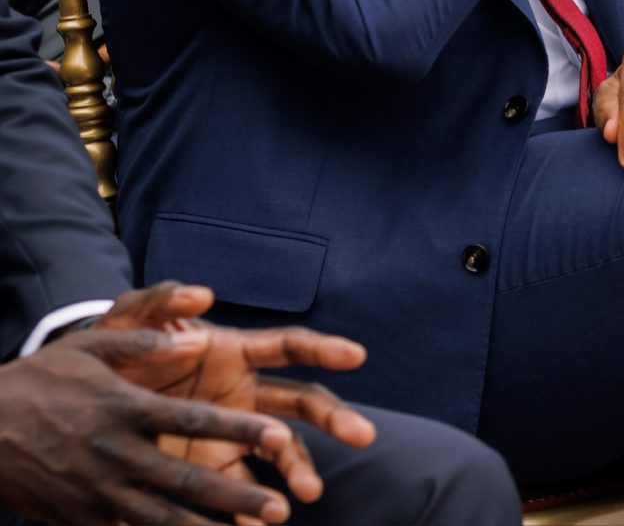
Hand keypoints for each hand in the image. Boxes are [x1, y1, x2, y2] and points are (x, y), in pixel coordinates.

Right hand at [0, 325, 300, 525]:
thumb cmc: (42, 380)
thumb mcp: (91, 348)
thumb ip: (146, 343)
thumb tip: (199, 337)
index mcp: (127, 408)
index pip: (195, 421)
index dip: (240, 429)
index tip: (280, 435)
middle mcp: (119, 454)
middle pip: (188, 481)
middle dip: (238, 497)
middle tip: (282, 508)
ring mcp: (99, 493)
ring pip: (163, 519)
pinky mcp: (81, 519)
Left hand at [96, 283, 375, 506]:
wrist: (88, 398)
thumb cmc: (121, 349)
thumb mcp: (134, 318)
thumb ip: (163, 300)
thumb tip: (204, 293)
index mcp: (235, 351)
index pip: (289, 346)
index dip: (323, 348)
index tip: (356, 354)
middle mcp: (244, 392)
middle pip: (301, 402)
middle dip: (334, 416)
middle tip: (363, 435)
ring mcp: (232, 432)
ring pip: (281, 450)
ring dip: (298, 469)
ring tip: (307, 494)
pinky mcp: (211, 467)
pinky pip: (241, 489)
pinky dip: (251, 509)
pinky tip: (255, 523)